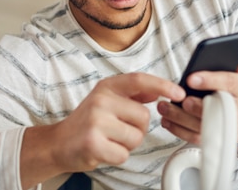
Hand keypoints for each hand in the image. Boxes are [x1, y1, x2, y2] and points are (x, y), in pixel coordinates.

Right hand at [19, 72, 184, 187]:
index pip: (139, 80)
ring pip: (136, 137)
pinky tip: (103, 150)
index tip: (179, 93)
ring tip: (109, 140)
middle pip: (144, 116)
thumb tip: (156, 92)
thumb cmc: (87, 123)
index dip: (162, 85)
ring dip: (127, 144)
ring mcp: (96, 121)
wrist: (58, 143)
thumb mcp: (106, 101)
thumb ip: (131, 95)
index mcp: (106, 87)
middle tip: (117, 130)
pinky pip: (124, 154)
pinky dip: (117, 156)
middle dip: (138, 128)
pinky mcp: (93, 143)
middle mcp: (101, 100)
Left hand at [158, 56, 237, 146]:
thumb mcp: (236, 75)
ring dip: (181, 118)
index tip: (190, 79)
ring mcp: (227, 126)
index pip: (229, 82)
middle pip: (218, 109)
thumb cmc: (233, 91)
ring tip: (164, 107)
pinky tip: (166, 120)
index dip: (210, 81)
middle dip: (197, 106)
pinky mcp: (214, 139)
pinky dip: (179, 130)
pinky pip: (196, 138)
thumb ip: (233, 64)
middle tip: (181, 100)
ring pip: (204, 126)